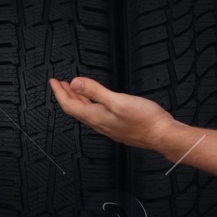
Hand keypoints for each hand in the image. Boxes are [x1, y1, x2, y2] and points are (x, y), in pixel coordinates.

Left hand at [49, 75, 179, 155]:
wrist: (163, 135)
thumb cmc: (145, 120)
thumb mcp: (117, 100)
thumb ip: (95, 91)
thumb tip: (75, 83)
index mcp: (96, 117)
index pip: (69, 105)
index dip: (59, 93)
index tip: (53, 82)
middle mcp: (100, 124)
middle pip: (76, 109)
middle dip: (66, 95)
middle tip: (60, 84)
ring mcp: (109, 126)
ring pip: (86, 112)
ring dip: (78, 99)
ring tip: (75, 89)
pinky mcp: (118, 126)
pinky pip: (97, 115)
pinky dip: (91, 104)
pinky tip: (96, 101)